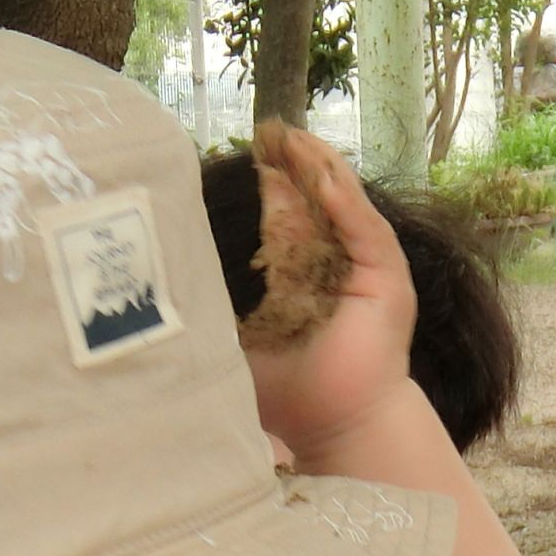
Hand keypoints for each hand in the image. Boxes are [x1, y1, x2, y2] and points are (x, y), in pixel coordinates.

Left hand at [239, 121, 418, 463]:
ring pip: (344, 204)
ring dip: (321, 169)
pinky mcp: (387, 279)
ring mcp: (364, 267)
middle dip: (295, 163)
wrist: (337, 425)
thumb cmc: (292, 394)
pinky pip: (367, 231)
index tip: (248, 151)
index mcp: (303, 271)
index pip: (288, 213)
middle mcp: (336, 262)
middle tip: (269, 130)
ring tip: (296, 140)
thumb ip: (218, 309)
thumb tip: (167, 282)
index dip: (271, 182)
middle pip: (317, 198)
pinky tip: (326, 179)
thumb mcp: (241, 340)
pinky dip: (348, 204)